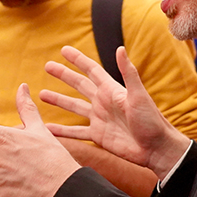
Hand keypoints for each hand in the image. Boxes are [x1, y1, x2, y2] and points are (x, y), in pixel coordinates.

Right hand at [40, 45, 189, 179]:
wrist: (156, 148)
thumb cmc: (151, 120)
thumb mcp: (139, 95)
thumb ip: (128, 73)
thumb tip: (120, 48)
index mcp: (111, 90)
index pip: (91, 70)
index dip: (78, 60)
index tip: (64, 50)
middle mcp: (103, 102)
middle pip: (79, 85)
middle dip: (63, 75)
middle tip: (47, 66)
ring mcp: (99, 119)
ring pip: (74, 107)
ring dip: (59, 100)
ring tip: (41, 95)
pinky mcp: (98, 136)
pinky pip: (76, 132)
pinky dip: (62, 131)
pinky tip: (48, 128)